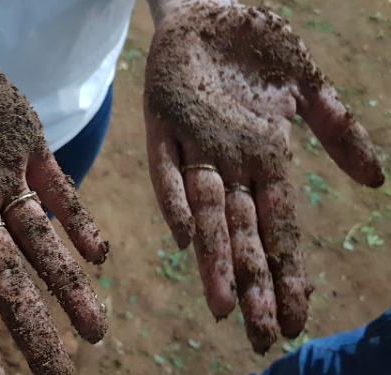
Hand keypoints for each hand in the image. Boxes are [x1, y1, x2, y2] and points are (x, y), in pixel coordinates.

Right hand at [0, 18, 108, 374]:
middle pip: (7, 278)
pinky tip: (98, 253)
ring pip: (41, 241)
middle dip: (33, 326)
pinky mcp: (24, 141)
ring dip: (68, 284)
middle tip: (59, 374)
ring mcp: (0, 175)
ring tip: (95, 331)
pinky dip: (78, 218)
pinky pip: (57, 186)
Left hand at [144, 0, 383, 351]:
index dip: (286, 275)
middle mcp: (231, 162)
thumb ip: (339, 130)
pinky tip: (186, 235)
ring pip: (208, 211)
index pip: (280, 229)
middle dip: (251, 285)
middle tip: (257, 338)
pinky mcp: (163, 122)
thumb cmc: (257, 46)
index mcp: (266, 159)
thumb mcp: (308, 85)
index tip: (295, 320)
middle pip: (244, 233)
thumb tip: (376, 182)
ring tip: (222, 306)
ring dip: (216, 257)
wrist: (208, 6)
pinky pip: (168, 166)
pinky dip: (177, 198)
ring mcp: (197, 145)